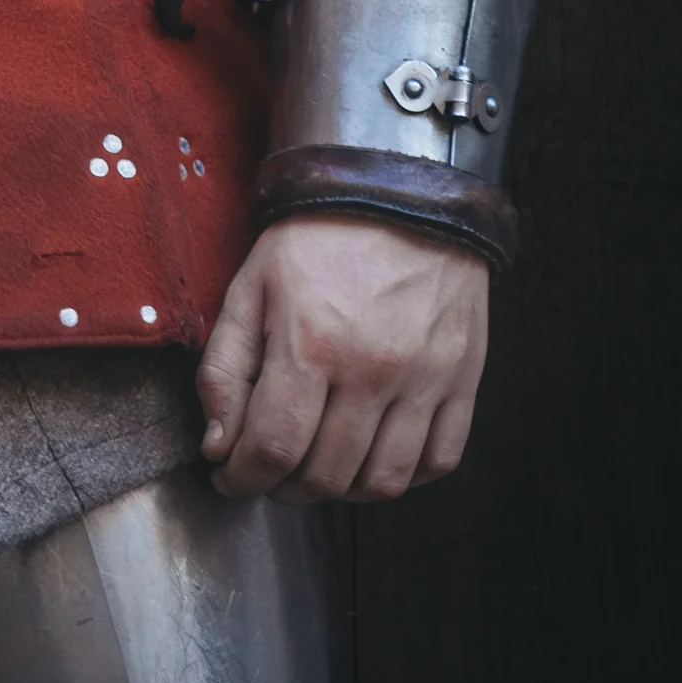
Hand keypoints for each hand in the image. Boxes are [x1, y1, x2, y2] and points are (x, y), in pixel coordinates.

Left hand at [196, 216, 487, 502]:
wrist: (400, 191)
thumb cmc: (316, 238)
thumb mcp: (251, 286)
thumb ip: (225, 368)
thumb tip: (218, 446)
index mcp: (312, 343)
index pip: (273, 449)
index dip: (241, 478)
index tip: (229, 477)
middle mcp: (373, 370)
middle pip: (325, 475)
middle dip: (282, 487)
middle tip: (268, 470)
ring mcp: (425, 379)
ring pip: (382, 482)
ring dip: (340, 491)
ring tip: (317, 467)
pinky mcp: (463, 379)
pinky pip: (439, 461)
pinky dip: (403, 476)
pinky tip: (372, 454)